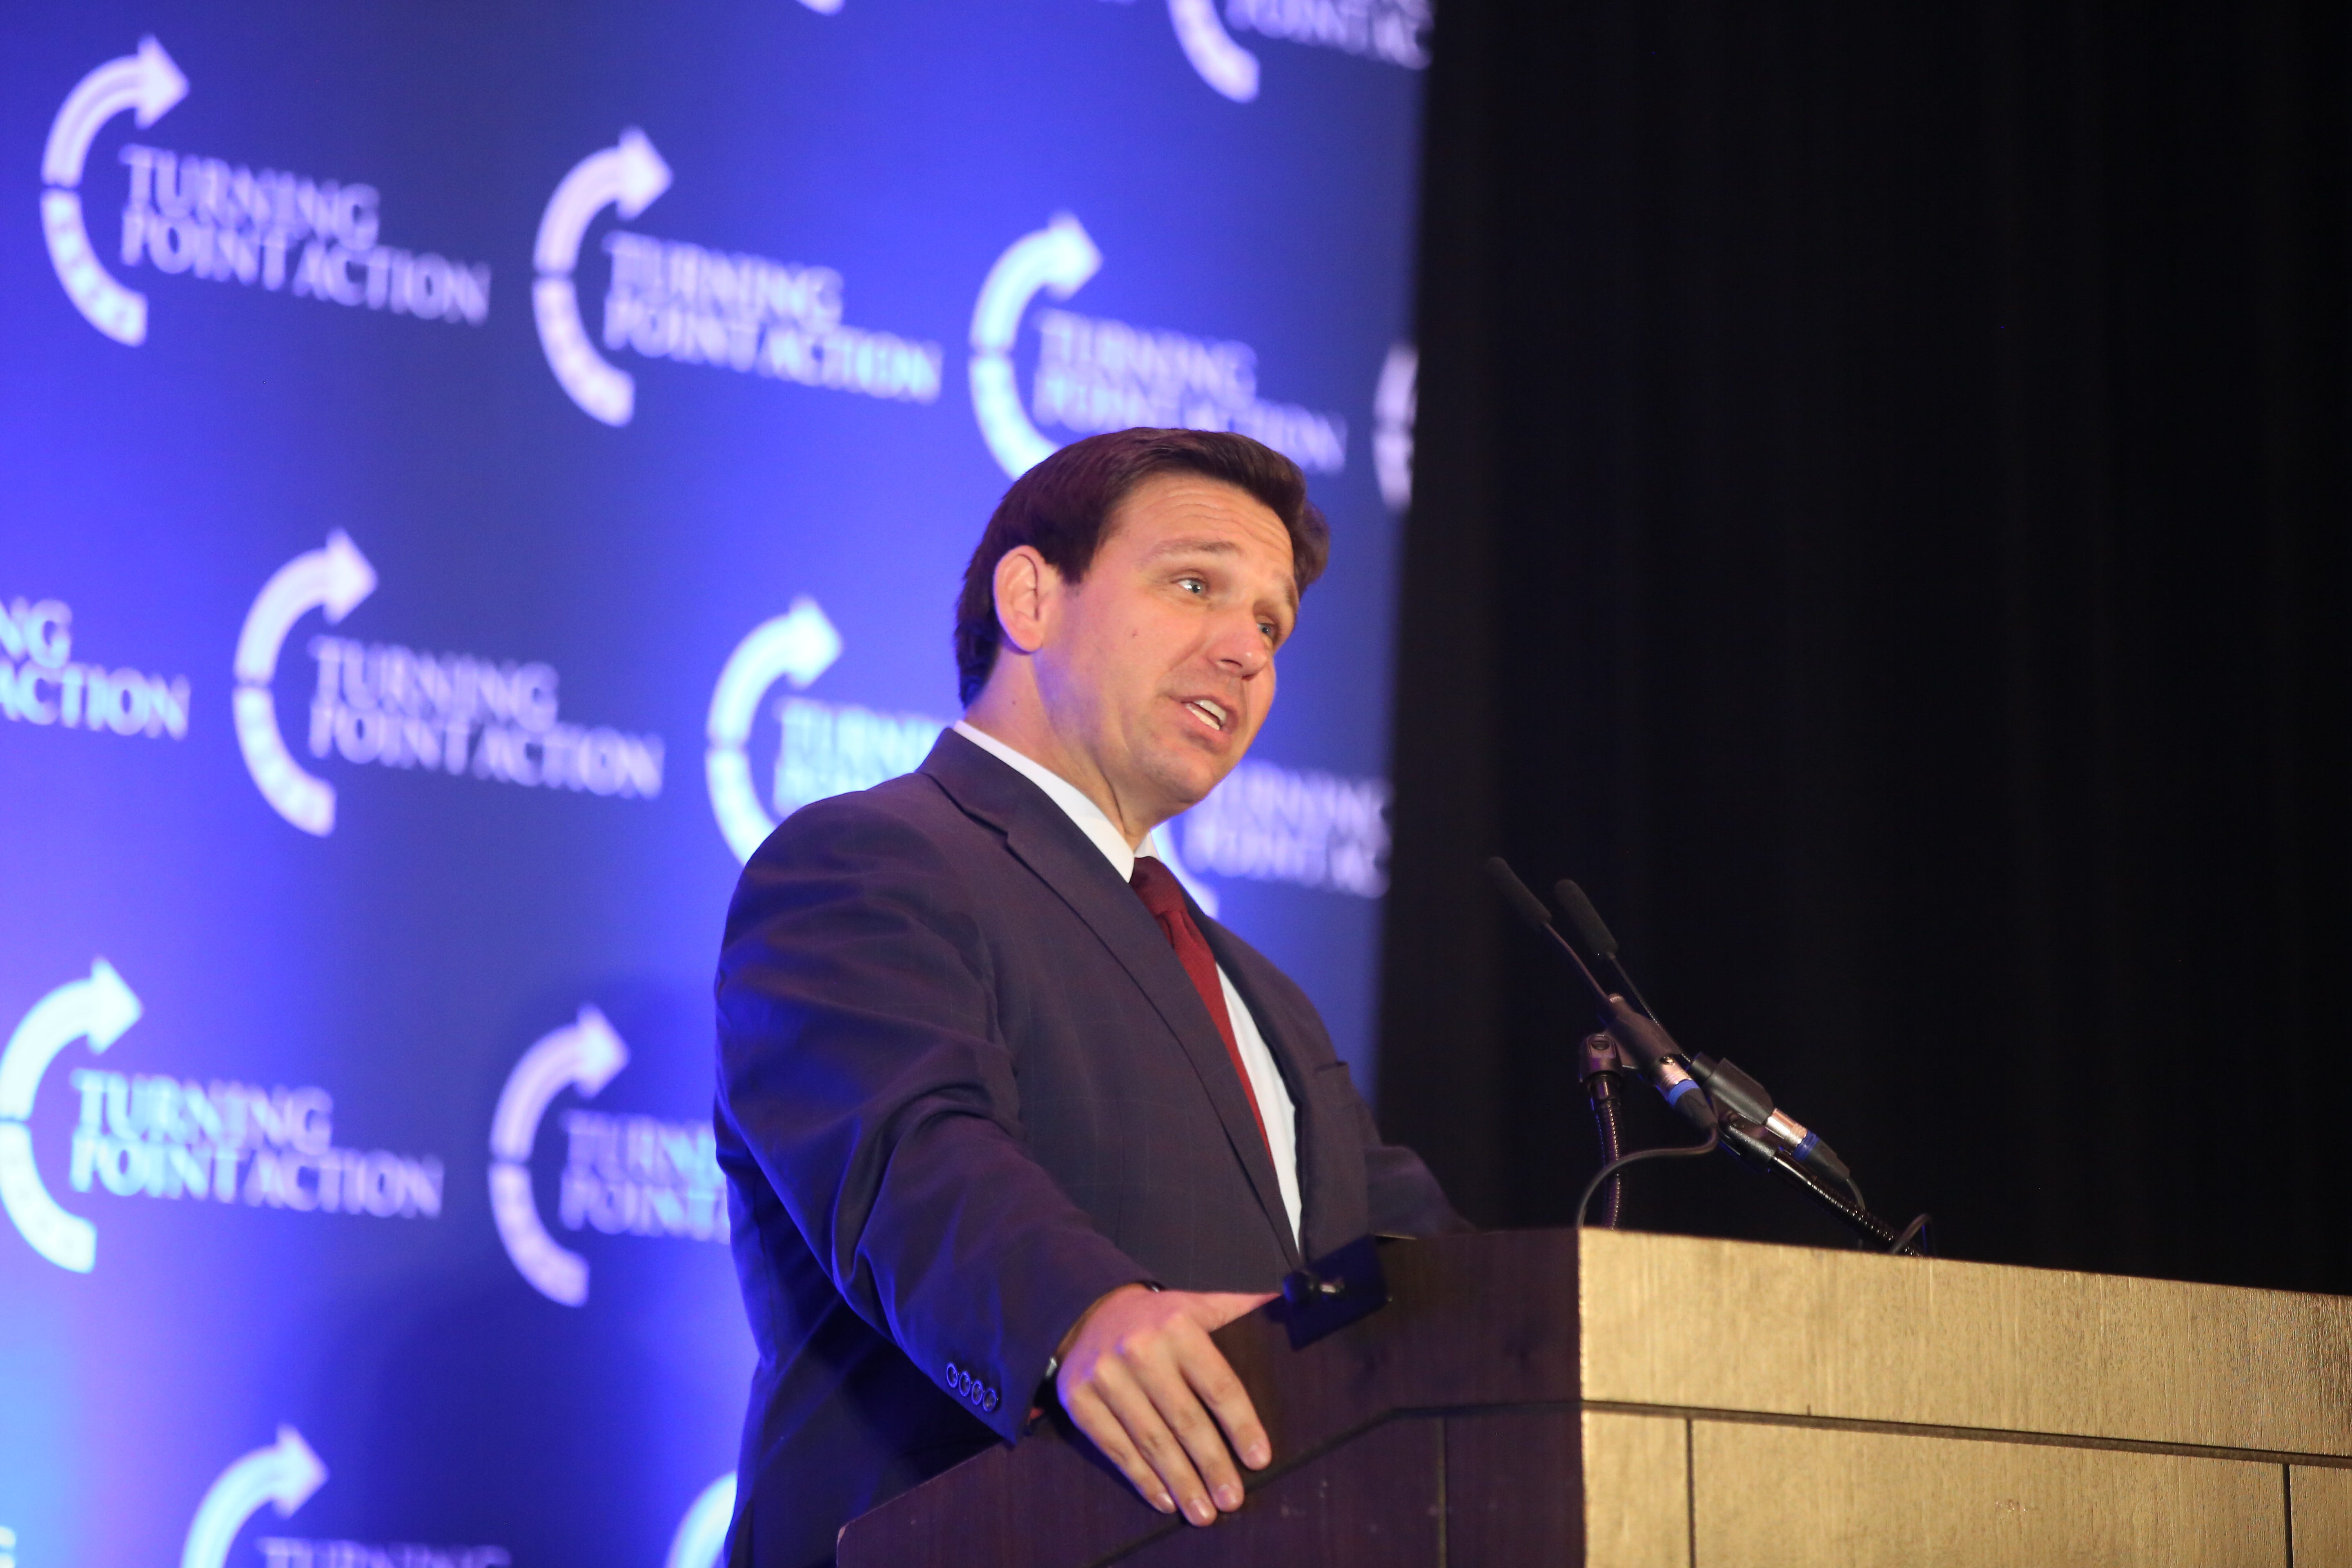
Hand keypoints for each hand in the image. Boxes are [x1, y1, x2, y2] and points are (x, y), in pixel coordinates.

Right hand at [1054, 1283, 1276, 1525]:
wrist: (1087, 1311)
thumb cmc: (1158, 1318)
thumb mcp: (1200, 1306)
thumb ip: (1241, 1311)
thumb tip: (1295, 1303)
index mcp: (1178, 1327)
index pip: (1218, 1384)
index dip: (1241, 1425)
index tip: (1260, 1460)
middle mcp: (1140, 1351)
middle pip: (1185, 1420)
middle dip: (1212, 1465)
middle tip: (1232, 1501)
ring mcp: (1105, 1377)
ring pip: (1151, 1440)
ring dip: (1180, 1481)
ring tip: (1203, 1513)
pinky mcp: (1078, 1400)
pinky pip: (1115, 1447)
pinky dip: (1141, 1478)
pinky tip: (1164, 1499)